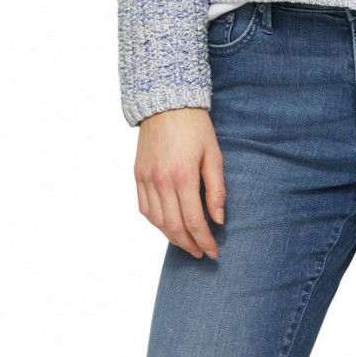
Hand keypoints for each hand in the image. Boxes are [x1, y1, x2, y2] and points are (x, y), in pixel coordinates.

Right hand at [133, 107, 225, 259]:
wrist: (166, 104)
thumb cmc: (195, 127)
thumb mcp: (213, 154)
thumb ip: (216, 189)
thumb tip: (218, 219)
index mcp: (183, 176)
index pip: (193, 220)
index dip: (204, 240)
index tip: (213, 252)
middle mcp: (161, 181)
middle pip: (174, 226)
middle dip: (189, 244)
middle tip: (202, 253)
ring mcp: (146, 179)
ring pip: (157, 221)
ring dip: (172, 237)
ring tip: (187, 243)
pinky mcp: (137, 175)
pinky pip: (145, 209)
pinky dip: (156, 223)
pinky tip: (168, 226)